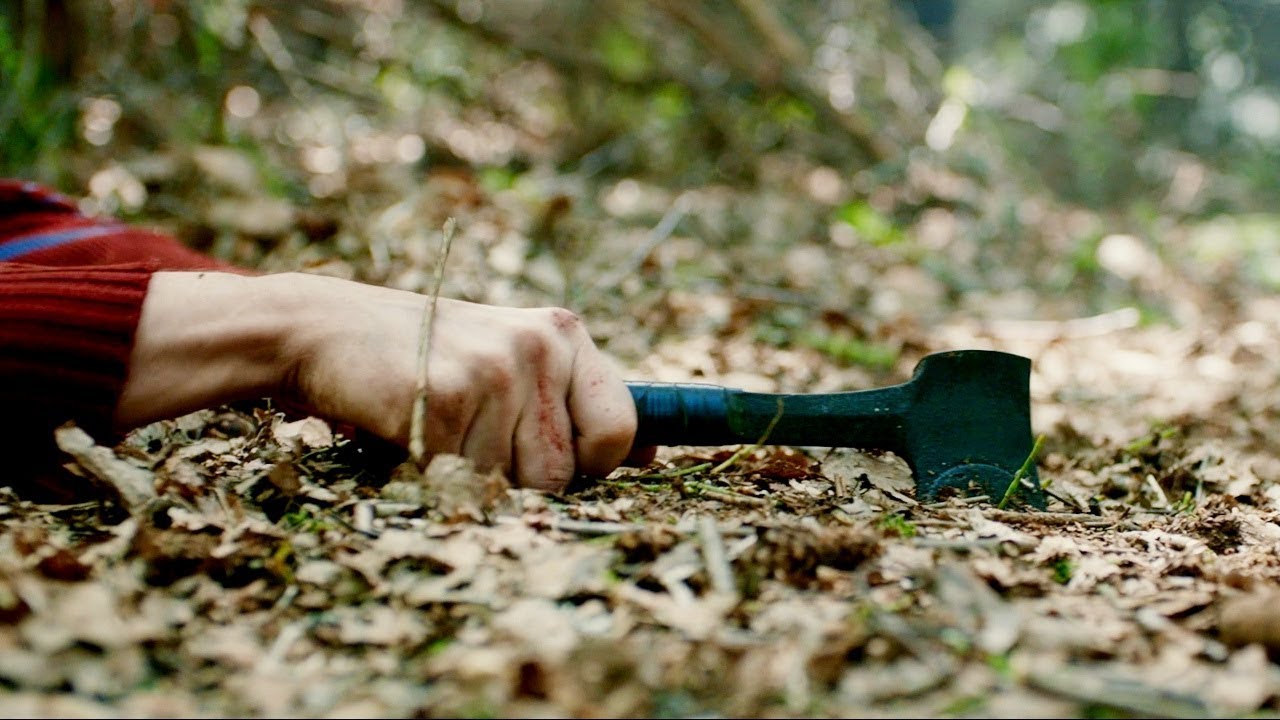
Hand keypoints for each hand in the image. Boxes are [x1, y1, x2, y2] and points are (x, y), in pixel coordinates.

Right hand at [118, 271, 638, 490]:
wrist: (329, 329)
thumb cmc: (429, 358)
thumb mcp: (513, 363)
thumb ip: (575, 403)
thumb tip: (651, 452)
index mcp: (562, 335)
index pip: (621, 428)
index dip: (590, 461)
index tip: (558, 456)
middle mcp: (537, 346)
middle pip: (561, 473)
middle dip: (515, 475)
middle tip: (470, 430)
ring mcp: (492, 370)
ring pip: (509, 485)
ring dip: (468, 474)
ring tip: (438, 423)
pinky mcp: (444, 398)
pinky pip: (458, 480)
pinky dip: (428, 471)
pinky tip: (409, 425)